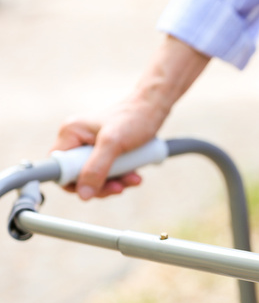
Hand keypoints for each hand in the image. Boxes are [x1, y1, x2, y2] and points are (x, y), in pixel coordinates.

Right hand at [51, 36, 208, 199]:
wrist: (154, 107)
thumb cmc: (135, 119)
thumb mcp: (114, 144)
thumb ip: (96, 169)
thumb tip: (84, 195)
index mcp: (71, 133)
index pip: (59, 169)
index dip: (74, 183)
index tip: (95, 188)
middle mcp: (77, 140)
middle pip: (78, 176)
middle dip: (101, 185)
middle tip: (119, 187)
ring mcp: (91, 146)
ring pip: (95, 177)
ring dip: (115, 183)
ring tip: (133, 178)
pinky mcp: (105, 151)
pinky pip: (108, 172)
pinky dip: (121, 177)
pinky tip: (135, 175)